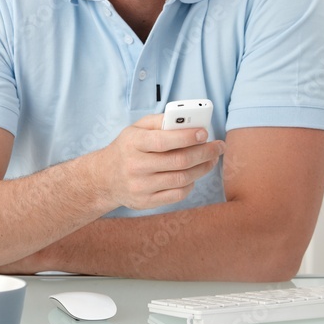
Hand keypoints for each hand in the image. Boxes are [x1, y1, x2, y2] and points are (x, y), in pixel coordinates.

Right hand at [95, 114, 223, 210]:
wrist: (105, 178)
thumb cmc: (127, 148)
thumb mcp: (136, 129)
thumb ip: (160, 121)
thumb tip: (189, 121)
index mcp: (132, 144)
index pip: (163, 141)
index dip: (187, 137)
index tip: (204, 133)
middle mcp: (135, 166)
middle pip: (178, 162)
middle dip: (204, 153)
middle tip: (218, 146)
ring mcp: (140, 187)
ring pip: (181, 179)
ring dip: (202, 168)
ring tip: (211, 159)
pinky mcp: (146, 202)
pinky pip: (177, 195)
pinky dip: (191, 184)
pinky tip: (194, 174)